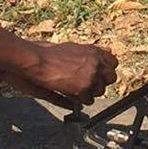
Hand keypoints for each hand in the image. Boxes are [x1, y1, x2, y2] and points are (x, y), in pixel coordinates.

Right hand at [2, 40, 118, 109]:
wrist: (34, 60)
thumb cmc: (46, 53)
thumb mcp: (71, 48)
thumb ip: (87, 54)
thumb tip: (99, 58)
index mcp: (93, 51)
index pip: (113, 62)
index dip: (105, 70)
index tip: (99, 74)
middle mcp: (96, 62)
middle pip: (111, 78)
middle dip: (101, 82)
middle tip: (88, 84)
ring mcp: (91, 75)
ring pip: (100, 91)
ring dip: (90, 92)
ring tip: (76, 90)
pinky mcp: (83, 88)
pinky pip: (88, 100)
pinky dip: (81, 100)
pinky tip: (71, 96)